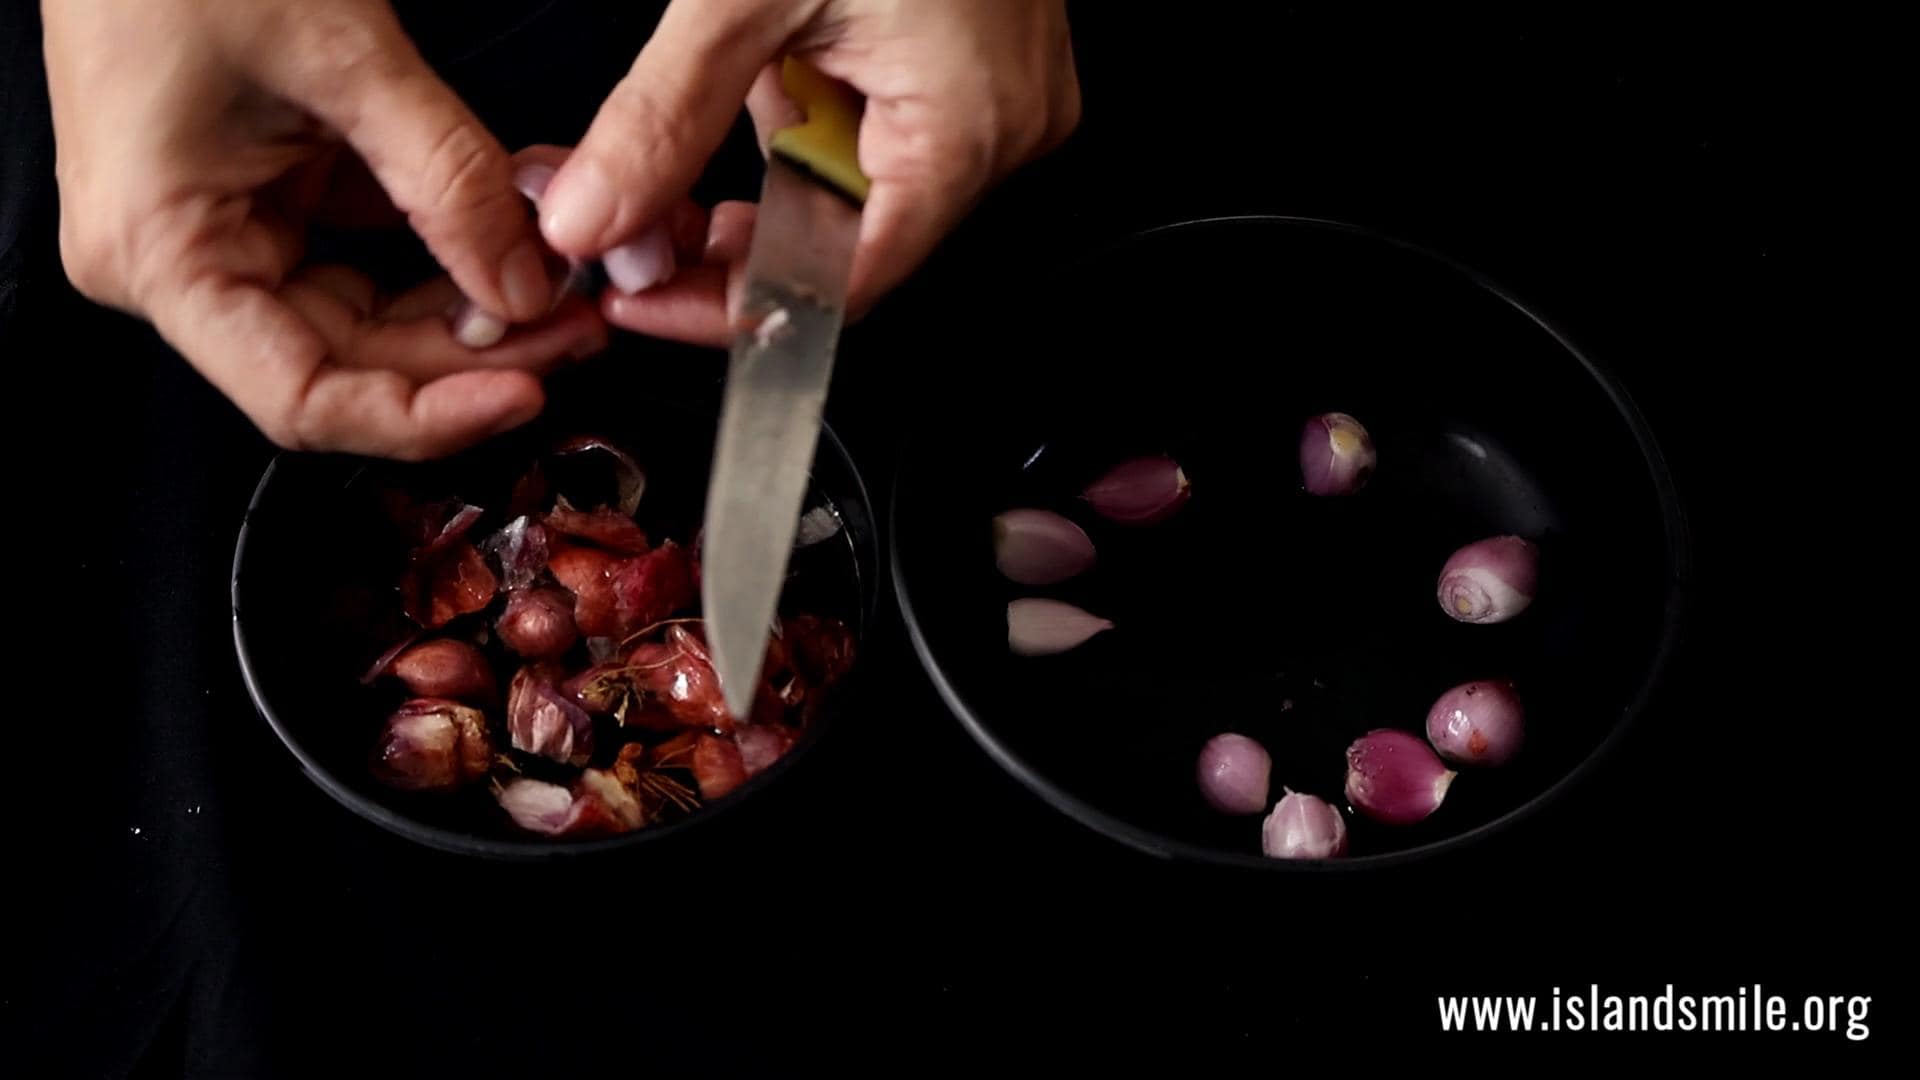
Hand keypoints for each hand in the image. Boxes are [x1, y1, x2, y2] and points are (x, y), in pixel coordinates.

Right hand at [43, 0, 604, 459]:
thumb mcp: (342, 54)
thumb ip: (449, 179)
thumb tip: (530, 281)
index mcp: (160, 251)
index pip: (306, 395)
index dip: (424, 415)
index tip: (522, 393)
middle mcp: (177, 260)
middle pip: (349, 363)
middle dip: (473, 354)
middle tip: (576, 330)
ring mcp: (219, 230)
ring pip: (367, 317)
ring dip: (470, 308)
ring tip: (565, 288)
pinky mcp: (261, 194)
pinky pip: (365, 256)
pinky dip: (443, 251)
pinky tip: (516, 242)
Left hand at [537, 0, 1080, 345]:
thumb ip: (660, 119)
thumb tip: (591, 219)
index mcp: (965, 131)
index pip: (843, 287)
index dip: (735, 307)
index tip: (646, 300)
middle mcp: (1002, 131)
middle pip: (851, 248)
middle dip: (736, 242)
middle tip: (639, 225)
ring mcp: (999, 100)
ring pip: (861, 194)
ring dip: (768, 185)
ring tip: (699, 129)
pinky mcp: (980, 66)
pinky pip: (884, 134)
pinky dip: (810, 129)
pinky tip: (773, 84)